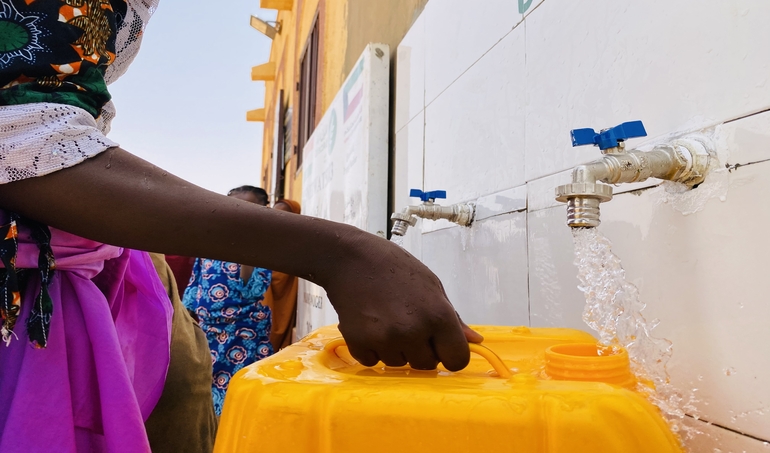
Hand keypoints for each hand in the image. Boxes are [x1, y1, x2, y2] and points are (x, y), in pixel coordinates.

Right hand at [320, 230, 481, 371]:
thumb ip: (454, 318)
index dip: (450, 354)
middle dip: (420, 350)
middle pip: (426, 365)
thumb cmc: (393, 267)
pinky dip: (371, 349)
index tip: (439, 346)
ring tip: (385, 319)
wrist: (349, 259)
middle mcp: (414, 331)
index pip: (457, 360)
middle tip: (406, 323)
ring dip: (394, 349)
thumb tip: (475, 342)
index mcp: (438, 315)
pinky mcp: (360, 344)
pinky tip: (369, 325)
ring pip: (399, 364)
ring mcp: (386, 339)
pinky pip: (372, 362)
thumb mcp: (432, 286)